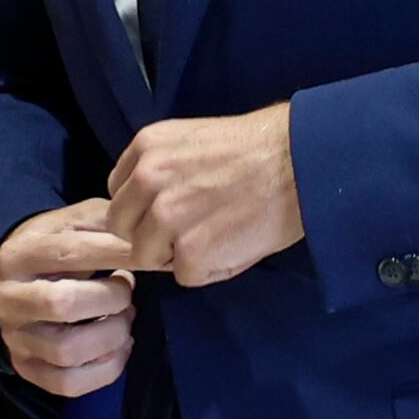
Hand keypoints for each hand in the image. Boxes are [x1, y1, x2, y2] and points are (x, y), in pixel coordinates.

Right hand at [0, 200, 138, 398]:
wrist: (12, 278)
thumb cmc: (56, 246)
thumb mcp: (76, 222)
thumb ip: (110, 224)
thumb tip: (157, 243)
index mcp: (20, 254)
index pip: (72, 253)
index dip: (119, 256)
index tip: (152, 257)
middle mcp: (10, 298)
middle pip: (63, 304)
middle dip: (111, 299)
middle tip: (128, 291)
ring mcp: (15, 337)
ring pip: (66, 351)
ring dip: (111, 336)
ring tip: (125, 318)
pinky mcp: (26, 367)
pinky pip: (67, 384)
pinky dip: (105, 369)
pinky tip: (119, 347)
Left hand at [108, 103, 302, 285]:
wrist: (299, 162)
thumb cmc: (256, 151)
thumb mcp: (190, 142)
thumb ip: (158, 171)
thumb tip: (144, 211)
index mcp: (146, 147)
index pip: (118, 194)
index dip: (143, 208)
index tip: (170, 209)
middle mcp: (148, 179)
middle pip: (123, 228)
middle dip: (150, 235)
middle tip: (190, 229)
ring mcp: (166, 217)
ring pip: (145, 256)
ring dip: (175, 255)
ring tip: (214, 236)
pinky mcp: (190, 251)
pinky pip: (182, 275)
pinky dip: (206, 269)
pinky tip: (231, 245)